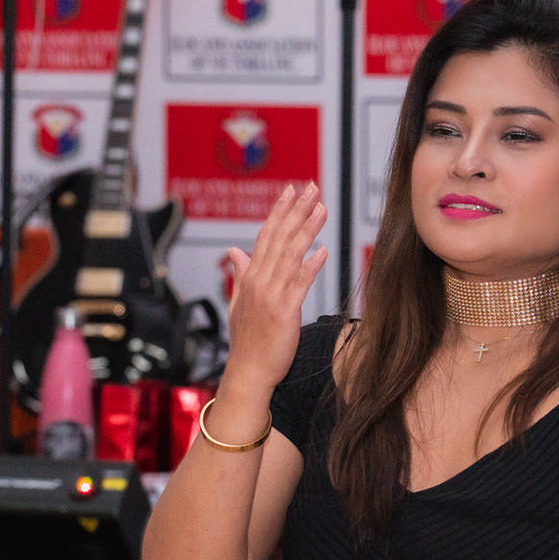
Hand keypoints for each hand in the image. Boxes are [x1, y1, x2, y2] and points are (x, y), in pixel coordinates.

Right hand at [221, 183, 328, 399]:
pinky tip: (323, 251)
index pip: (265, 235)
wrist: (247, 372)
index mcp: (250, 277)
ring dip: (306, 229)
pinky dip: (310, 266)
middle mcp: (259, 281)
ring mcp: (271, 295)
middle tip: (312, 187)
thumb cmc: (247, 341)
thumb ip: (240, 274)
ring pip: (290, 254)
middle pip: (279, 238)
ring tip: (321, 208)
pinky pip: (298, 285)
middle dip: (296, 210)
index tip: (291, 190)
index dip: (279, 211)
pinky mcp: (284, 312)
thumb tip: (235, 251)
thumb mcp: (240, 303)